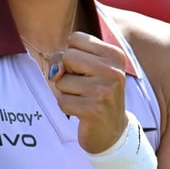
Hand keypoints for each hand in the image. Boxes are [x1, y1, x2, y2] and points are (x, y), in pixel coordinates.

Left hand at [48, 31, 128, 152]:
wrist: (111, 129)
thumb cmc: (93, 92)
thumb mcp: (82, 68)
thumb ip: (63, 58)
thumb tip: (55, 73)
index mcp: (115, 54)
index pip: (75, 38)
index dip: (72, 56)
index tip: (87, 70)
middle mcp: (113, 71)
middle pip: (68, 56)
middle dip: (68, 73)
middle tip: (84, 86)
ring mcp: (104, 91)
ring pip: (62, 80)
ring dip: (67, 92)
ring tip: (85, 99)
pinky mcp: (94, 110)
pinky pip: (62, 101)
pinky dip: (67, 107)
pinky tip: (82, 111)